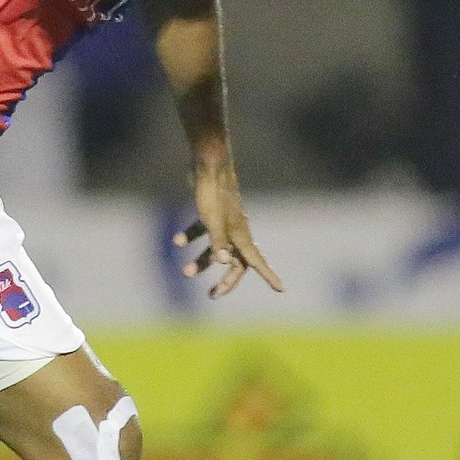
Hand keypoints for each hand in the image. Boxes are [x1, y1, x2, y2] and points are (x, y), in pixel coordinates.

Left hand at [173, 162, 282, 298]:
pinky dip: (190, 236)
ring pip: (215, 248)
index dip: (269, 275)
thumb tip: (224, 262)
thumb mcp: (212, 220)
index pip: (256, 261)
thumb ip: (218, 241)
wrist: (207, 165)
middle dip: (226, 280)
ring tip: (186, 272)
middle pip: (235, 261)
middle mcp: (235, 230)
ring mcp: (223, 222)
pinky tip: (178, 240)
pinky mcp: (210, 212)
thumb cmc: (212, 193)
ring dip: (202, 261)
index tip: (281, 289)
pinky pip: (202, 230)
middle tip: (213, 295)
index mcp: (241, 234)